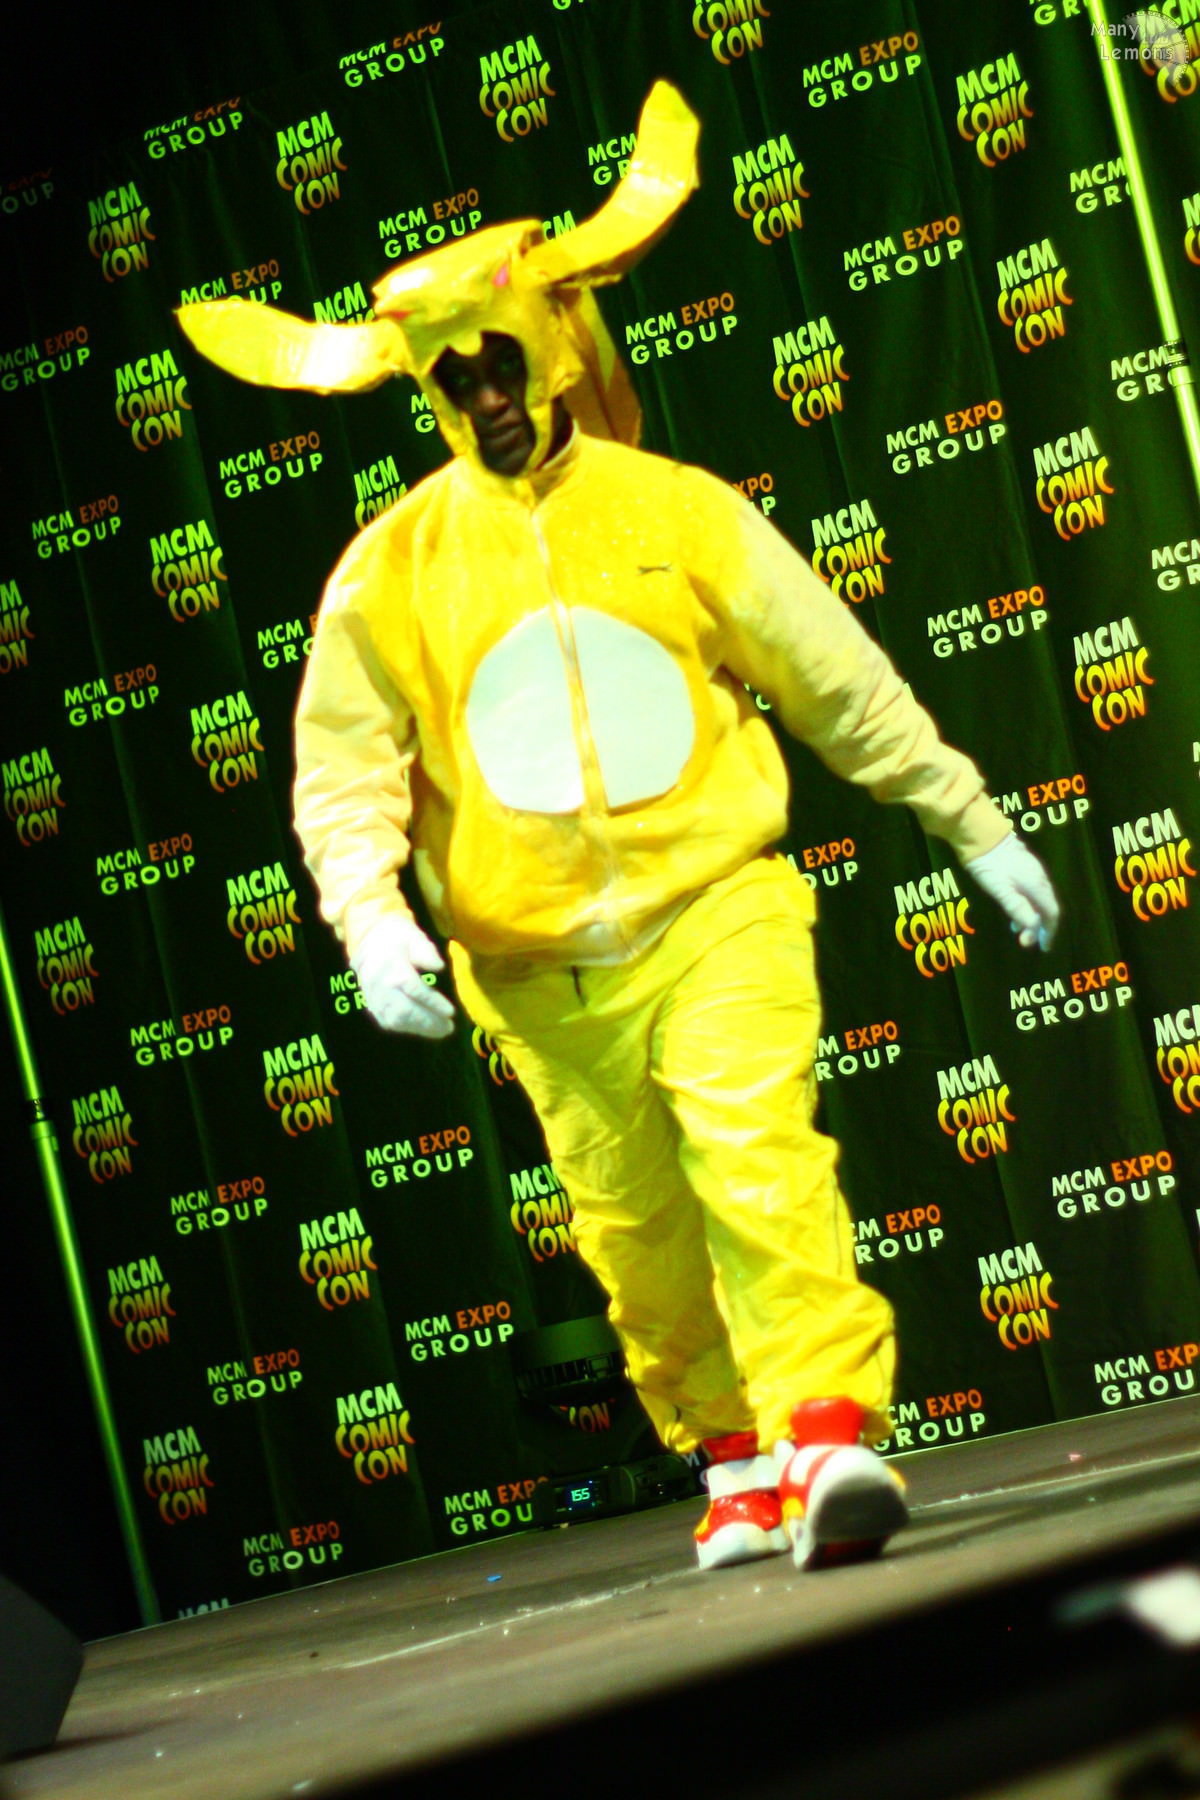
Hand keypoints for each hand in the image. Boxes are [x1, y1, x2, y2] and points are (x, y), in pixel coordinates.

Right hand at [350, 916, 455, 1037]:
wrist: (368, 938)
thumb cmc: (397, 936)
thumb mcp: (414, 935)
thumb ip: (426, 951)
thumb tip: (438, 966)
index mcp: (391, 965)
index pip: (413, 989)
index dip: (432, 1002)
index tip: (451, 1012)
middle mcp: (379, 983)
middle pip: (404, 1009)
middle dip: (428, 1021)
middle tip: (449, 1027)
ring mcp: (372, 995)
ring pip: (394, 1019)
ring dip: (418, 1028)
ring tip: (440, 1030)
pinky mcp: (371, 1003)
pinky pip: (386, 1021)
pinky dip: (406, 1028)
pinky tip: (422, 1028)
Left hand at [962, 834, 1059, 950]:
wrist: (981, 834)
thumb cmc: (989, 865)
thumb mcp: (1001, 891)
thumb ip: (1018, 910)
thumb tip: (1032, 933)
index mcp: (1037, 886)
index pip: (1051, 914)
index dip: (1049, 932)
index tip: (1043, 947)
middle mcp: (1040, 879)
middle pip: (1047, 907)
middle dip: (1042, 926)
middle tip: (1033, 942)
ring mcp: (1033, 870)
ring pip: (1039, 899)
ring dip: (1032, 916)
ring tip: (1018, 929)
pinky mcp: (1024, 866)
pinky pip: (1032, 890)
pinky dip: (1027, 904)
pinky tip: (1014, 908)